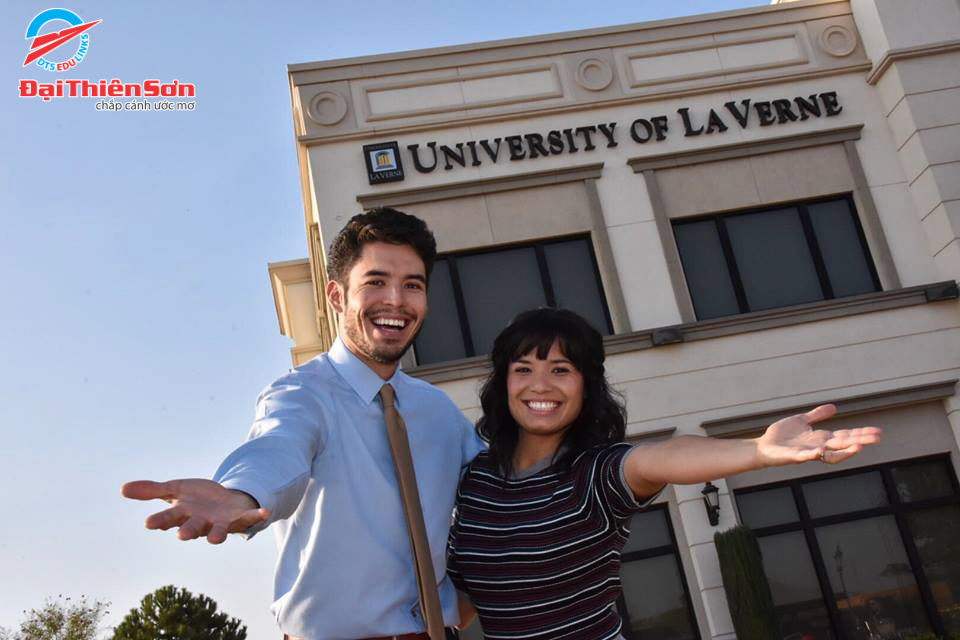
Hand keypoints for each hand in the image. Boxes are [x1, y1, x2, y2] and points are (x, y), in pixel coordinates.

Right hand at [122, 479, 269, 543]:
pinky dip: (258, 516)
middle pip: (192, 528)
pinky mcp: (239, 519)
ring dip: (217, 535)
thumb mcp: (175, 489)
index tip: (149, 523)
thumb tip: (122, 488)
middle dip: (187, 531)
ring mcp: (220, 523)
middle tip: (181, 535)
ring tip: (216, 539)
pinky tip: (266, 511)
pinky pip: (250, 518)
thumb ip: (151, 491)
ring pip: (218, 532)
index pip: (168, 518)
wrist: (224, 502)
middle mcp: (201, 522)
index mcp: (183, 514)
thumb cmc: (196, 498)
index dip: (160, 521)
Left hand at [754, 404, 880, 467]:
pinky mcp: (794, 456)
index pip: (845, 436)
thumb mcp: (802, 421)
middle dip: (860, 441)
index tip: (876, 431)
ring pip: (829, 454)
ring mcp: (807, 452)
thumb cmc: (782, 436)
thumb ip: (817, 415)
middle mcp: (818, 446)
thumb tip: (834, 407)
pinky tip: (820, 451)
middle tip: (877, 438)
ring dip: (844, 451)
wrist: (764, 447)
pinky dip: (813, 454)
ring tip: (859, 447)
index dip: (860, 434)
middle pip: (843, 444)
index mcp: (821, 438)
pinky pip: (805, 456)